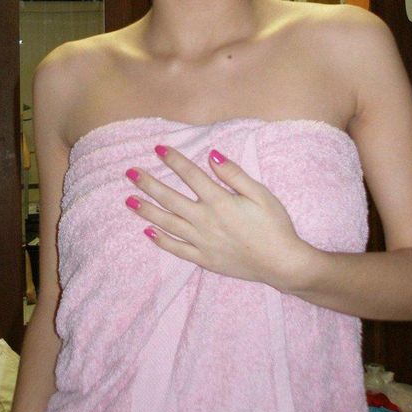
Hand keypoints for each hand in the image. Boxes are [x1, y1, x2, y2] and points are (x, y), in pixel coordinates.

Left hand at [124, 146, 316, 289]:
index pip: (190, 175)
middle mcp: (205, 220)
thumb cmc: (275, 225)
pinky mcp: (204, 259)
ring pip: (167, 223)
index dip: (173, 160)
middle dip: (148, 183)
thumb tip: (212, 155)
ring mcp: (202, 242)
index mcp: (219, 201)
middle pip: (170, 198)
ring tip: (129, 200)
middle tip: (130, 172)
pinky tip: (148, 231)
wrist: (282, 263)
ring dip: (147, 210)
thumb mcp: (260, 194)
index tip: (158, 148)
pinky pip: (177, 249)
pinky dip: (161, 240)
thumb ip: (234, 174)